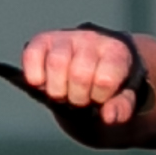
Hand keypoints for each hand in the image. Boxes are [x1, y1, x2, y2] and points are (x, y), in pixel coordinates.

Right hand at [22, 28, 143, 126]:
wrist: (96, 59)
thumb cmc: (110, 80)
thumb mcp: (124, 95)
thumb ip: (121, 107)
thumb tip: (108, 117)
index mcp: (115, 52)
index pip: (104, 80)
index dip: (99, 97)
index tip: (99, 98)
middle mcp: (90, 39)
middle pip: (78, 74)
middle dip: (77, 97)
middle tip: (80, 99)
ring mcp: (65, 37)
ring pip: (56, 63)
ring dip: (56, 90)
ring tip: (63, 92)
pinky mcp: (43, 39)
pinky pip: (31, 55)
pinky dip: (34, 76)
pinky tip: (42, 83)